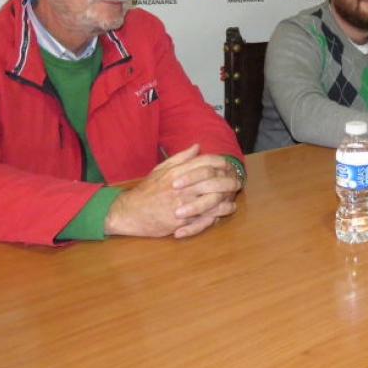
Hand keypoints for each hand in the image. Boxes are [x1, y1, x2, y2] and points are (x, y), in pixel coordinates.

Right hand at [104, 145, 242, 238]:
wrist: (130, 212)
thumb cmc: (146, 191)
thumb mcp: (160, 169)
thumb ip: (180, 158)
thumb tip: (197, 146)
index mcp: (176, 173)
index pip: (204, 163)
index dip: (219, 162)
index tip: (227, 165)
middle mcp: (180, 187)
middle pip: (212, 181)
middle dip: (228, 181)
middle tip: (237, 182)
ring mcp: (181, 205)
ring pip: (211, 200)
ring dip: (226, 200)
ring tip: (233, 199)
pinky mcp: (180, 221)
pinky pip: (203, 218)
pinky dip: (216, 215)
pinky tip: (223, 212)